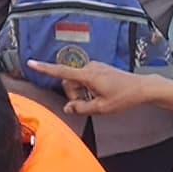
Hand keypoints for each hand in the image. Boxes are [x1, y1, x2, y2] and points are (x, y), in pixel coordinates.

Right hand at [50, 59, 172, 125]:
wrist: (142, 88)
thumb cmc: (124, 97)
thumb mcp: (102, 108)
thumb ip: (81, 108)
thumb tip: (67, 108)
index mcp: (88, 75)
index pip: (61, 72)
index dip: (45, 68)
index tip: (31, 63)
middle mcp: (89, 67)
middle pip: (69, 81)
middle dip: (73, 94)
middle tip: (87, 104)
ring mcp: (94, 67)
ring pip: (77, 81)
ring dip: (81, 92)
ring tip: (97, 100)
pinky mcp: (99, 69)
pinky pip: (85, 79)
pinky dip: (87, 88)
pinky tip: (100, 94)